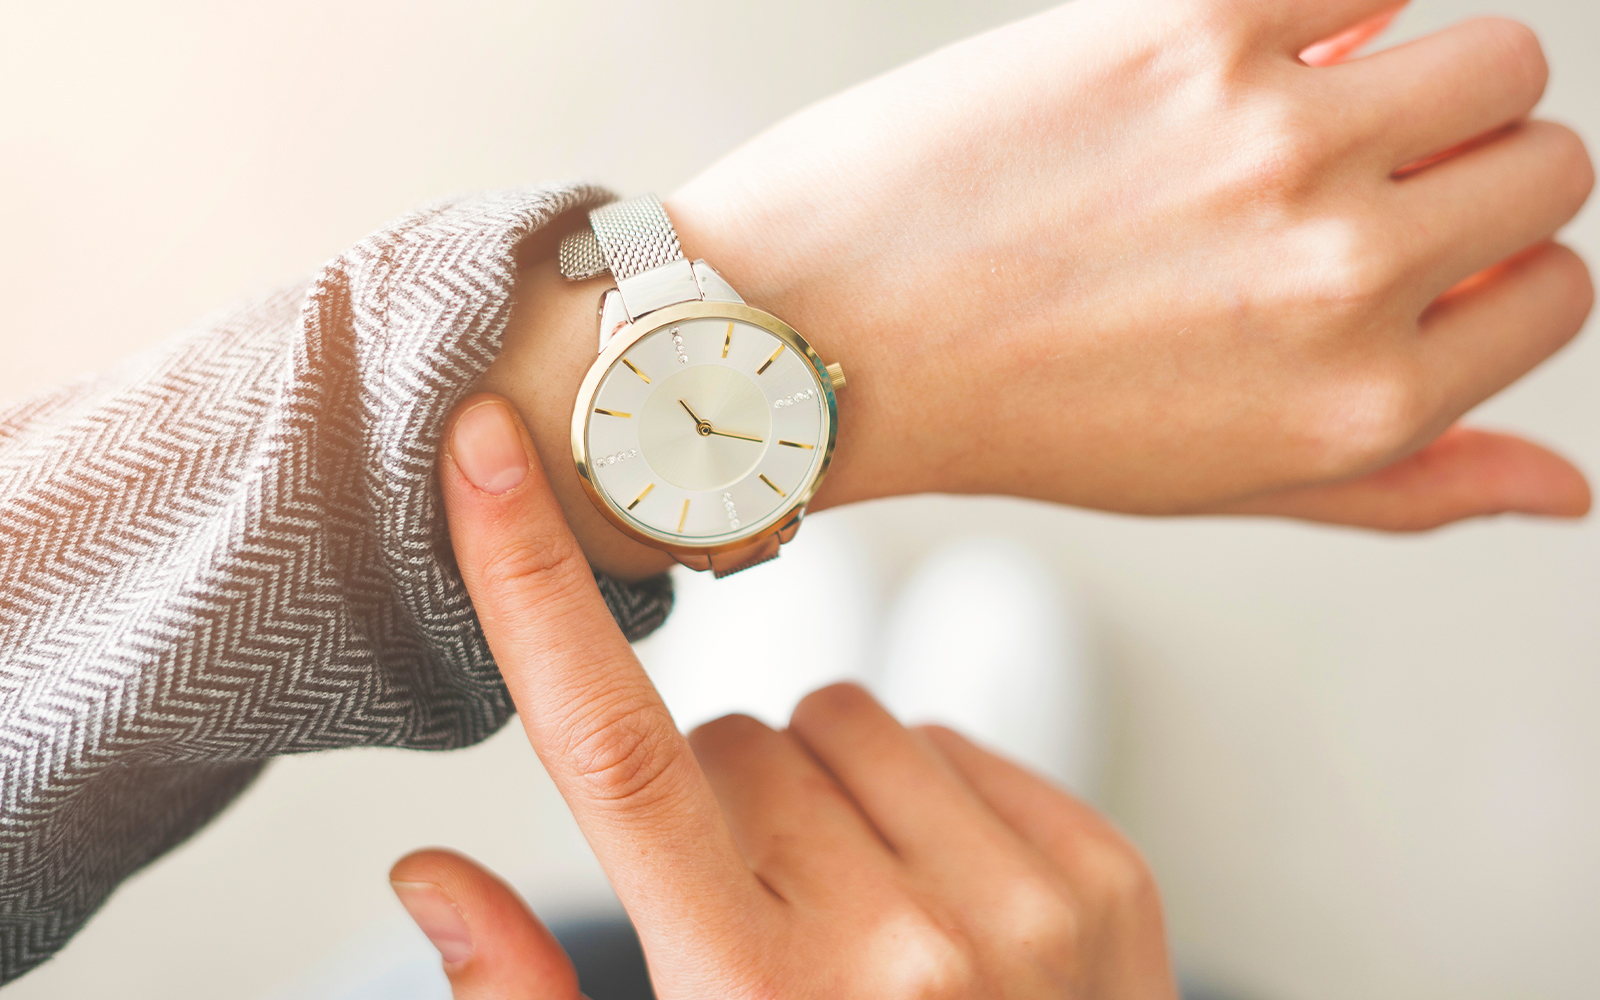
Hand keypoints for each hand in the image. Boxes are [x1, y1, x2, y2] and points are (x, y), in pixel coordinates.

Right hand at [400, 392, 1176, 997]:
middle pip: (731, 735)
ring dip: (817, 787)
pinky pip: (950, 737)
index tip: (486, 450)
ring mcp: (1019, 900)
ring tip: (847, 911)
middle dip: (712, 801)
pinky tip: (933, 901)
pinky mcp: (1102, 871)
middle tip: (747, 915)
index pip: (613, 750)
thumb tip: (423, 873)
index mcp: (752, 996)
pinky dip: (918, 798)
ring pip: (840, 717)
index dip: (532, 585)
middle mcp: (897, 942)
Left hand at [669, 0, 1592, 525]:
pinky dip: (1333, 3)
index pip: (1556, 291)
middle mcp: (1344, 277)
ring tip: (1311, 112)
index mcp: (1365, 403)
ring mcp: (1276, 142)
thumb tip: (1571, 489)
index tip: (1406, 255)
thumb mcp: (1220, 482)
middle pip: (1547, 162)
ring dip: (1426, 77)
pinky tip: (1253, 48)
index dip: (1490, 270)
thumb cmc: (1016, 411)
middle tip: (1354, 184)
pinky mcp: (1189, 30)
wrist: (825, 331)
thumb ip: (1405, 484)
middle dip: (1472, 173)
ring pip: (1493, 54)